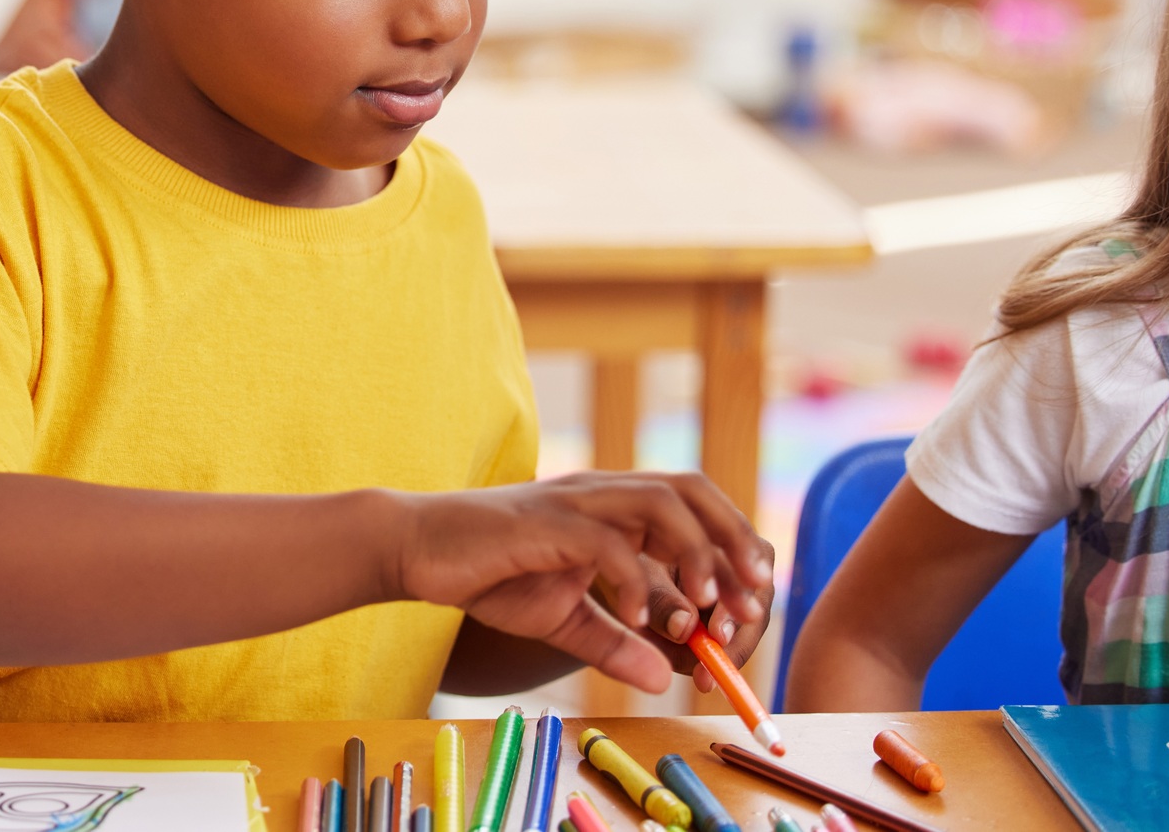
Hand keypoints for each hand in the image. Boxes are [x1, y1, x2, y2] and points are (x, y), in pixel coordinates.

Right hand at [398, 471, 773, 694]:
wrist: (419, 551)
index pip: (694, 510)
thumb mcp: (562, 619)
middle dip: (733, 543)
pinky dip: (632, 578)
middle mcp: (602, 493)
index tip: (747, 615)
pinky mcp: (545, 521)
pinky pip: (604, 540)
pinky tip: (634, 619)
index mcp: (613, 510)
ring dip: (696, 553)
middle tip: (750, 606)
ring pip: (660, 501)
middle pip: (692, 490)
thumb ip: (614, 643)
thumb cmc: (488, 576)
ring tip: (703, 611)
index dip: (731, 555)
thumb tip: (662, 678)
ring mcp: (574, 501)